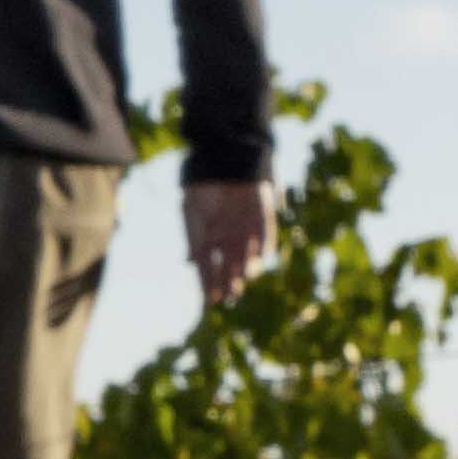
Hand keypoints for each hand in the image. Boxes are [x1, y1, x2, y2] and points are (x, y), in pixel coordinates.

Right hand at [183, 174, 273, 302]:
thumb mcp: (191, 212)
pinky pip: (266, 234)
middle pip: (231, 266)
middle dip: (231, 281)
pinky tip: (262, 257)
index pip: (209, 268)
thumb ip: (194, 236)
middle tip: (231, 295)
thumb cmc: (201, 185)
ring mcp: (246, 228)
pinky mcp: (263, 216)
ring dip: (248, 267)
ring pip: (249, 254)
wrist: (221, 157)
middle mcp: (228, 238)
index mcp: (208, 239)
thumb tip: (192, 261)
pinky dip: (264, 245)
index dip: (210, 284)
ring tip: (244, 277)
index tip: (211, 301)